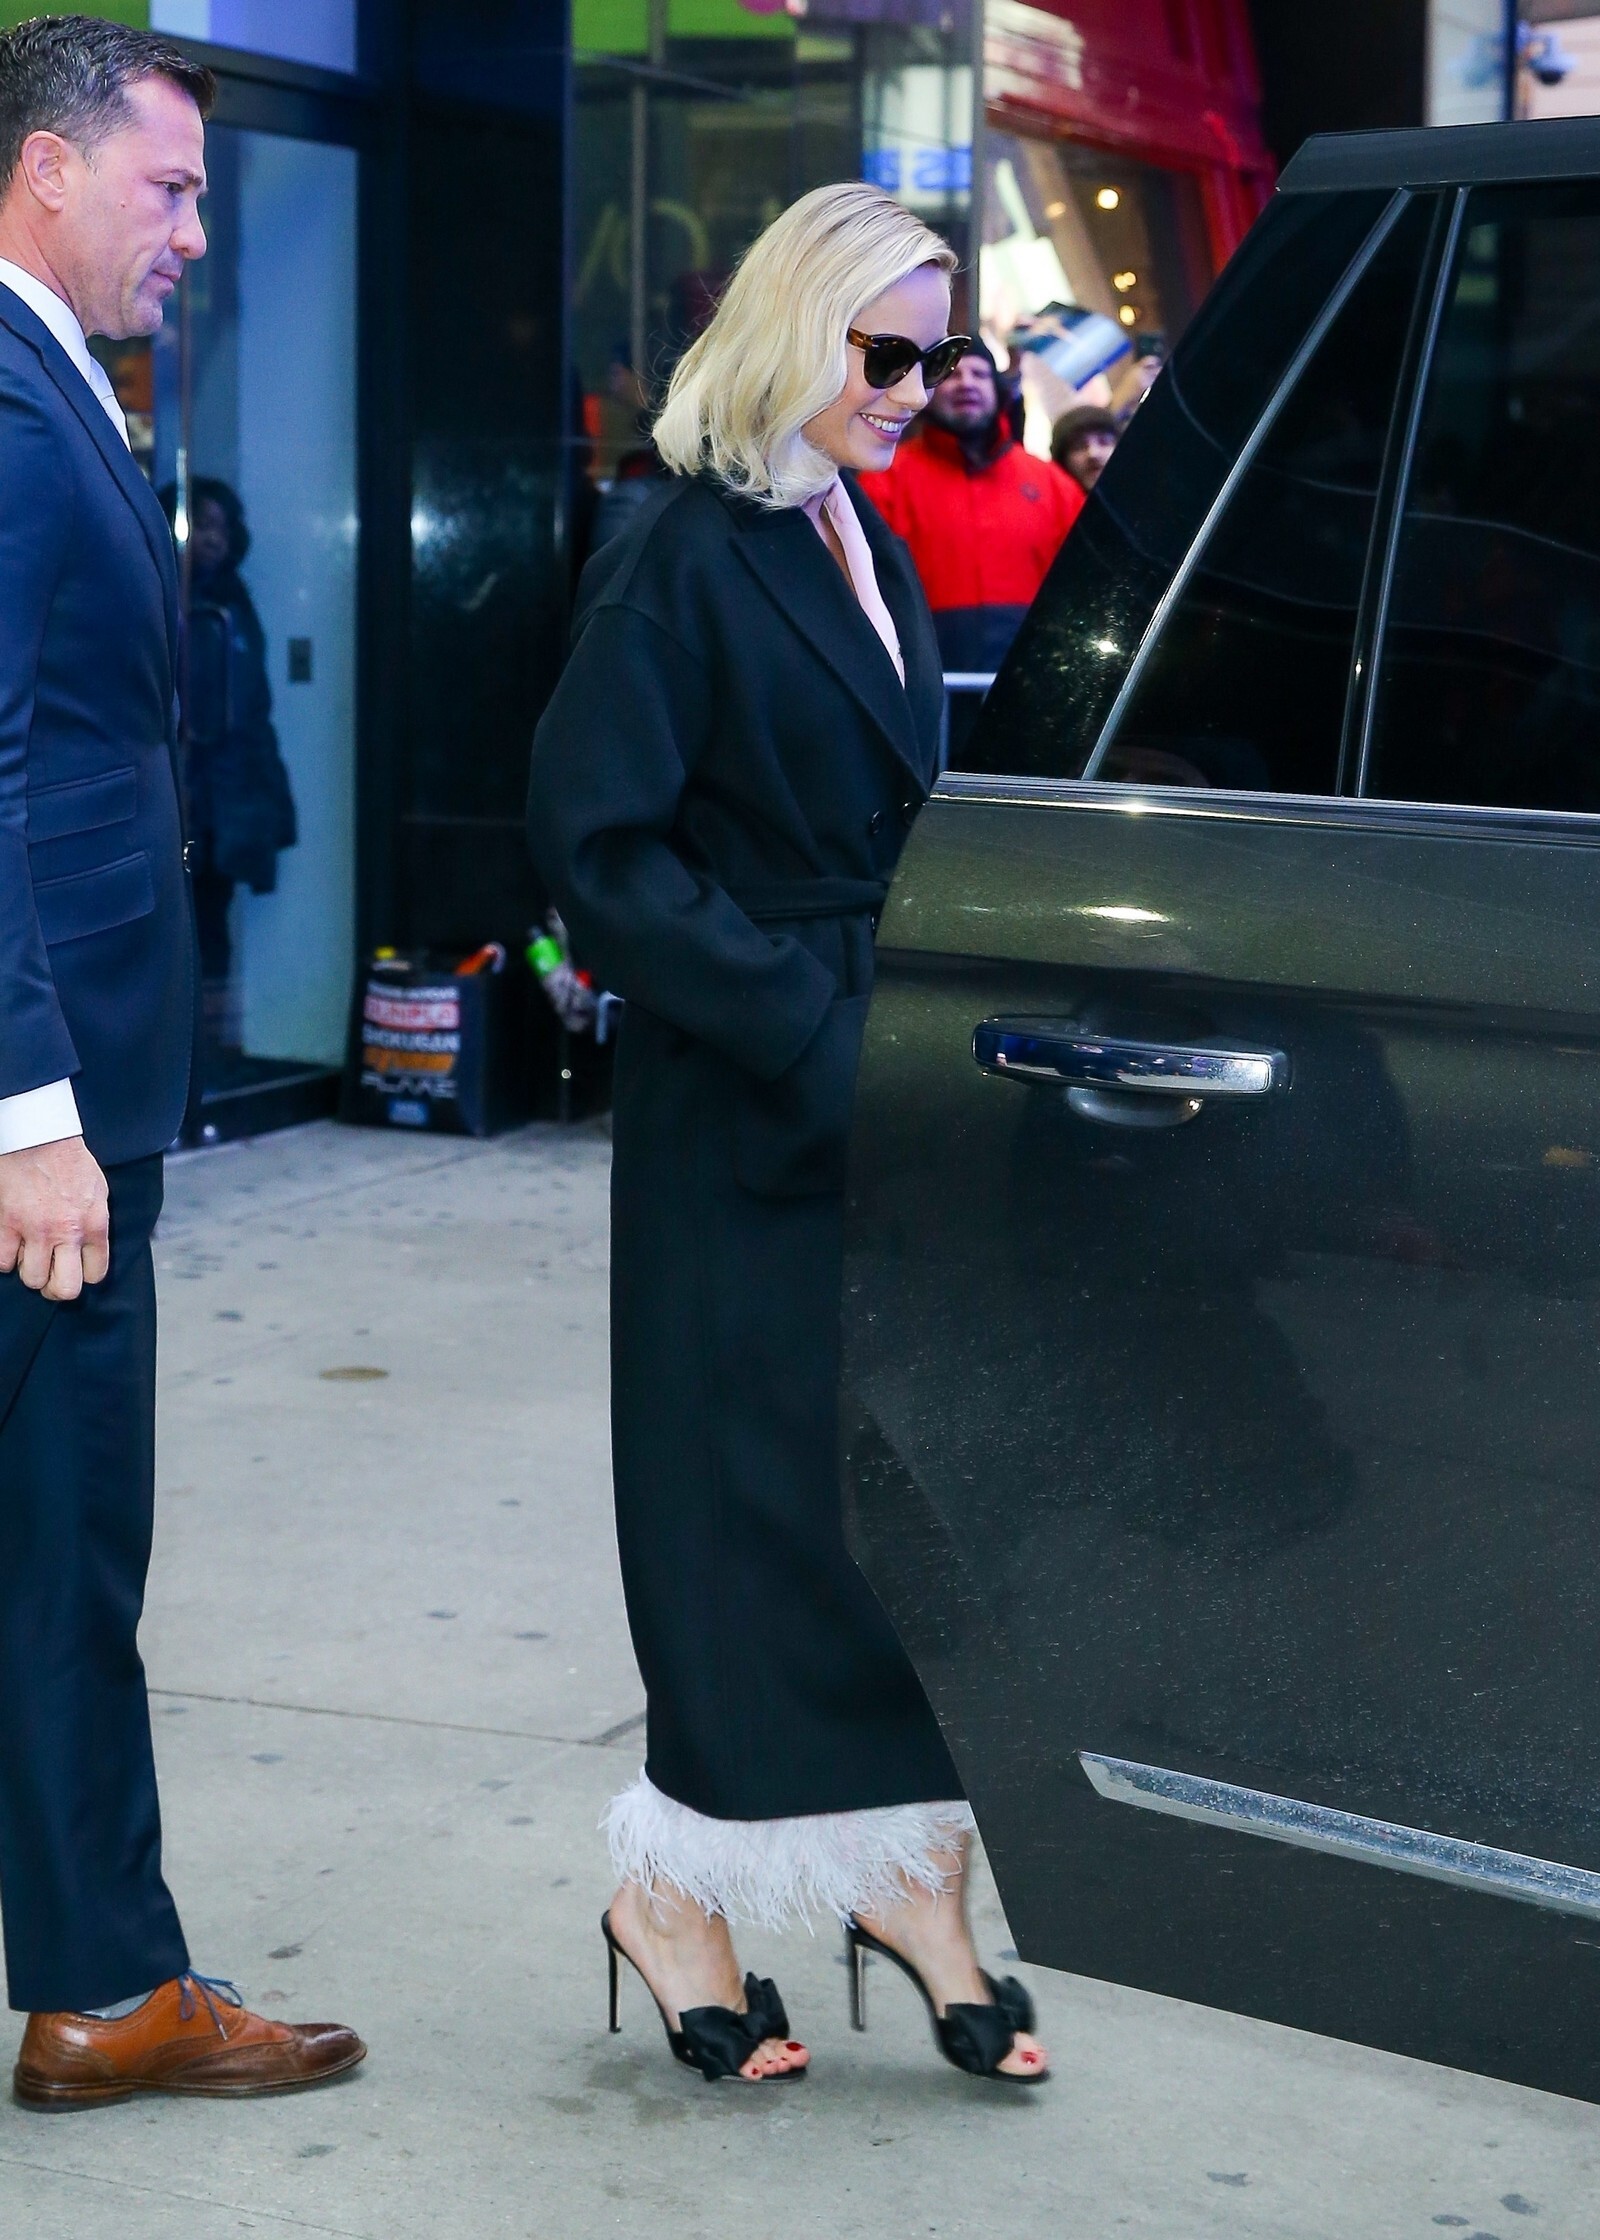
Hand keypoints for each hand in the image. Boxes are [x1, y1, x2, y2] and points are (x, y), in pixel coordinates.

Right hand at [0, 1136, 109, 1301]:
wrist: (37, 1137)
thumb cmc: (68, 1161)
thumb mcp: (98, 1191)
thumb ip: (96, 1222)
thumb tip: (92, 1248)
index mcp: (95, 1224)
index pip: (96, 1274)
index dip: (83, 1276)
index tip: (74, 1268)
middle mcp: (67, 1232)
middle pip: (65, 1289)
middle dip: (56, 1289)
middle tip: (50, 1278)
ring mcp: (35, 1231)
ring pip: (32, 1279)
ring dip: (29, 1270)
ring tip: (29, 1254)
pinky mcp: (7, 1225)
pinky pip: (3, 1262)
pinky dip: (5, 1258)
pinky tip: (11, 1244)